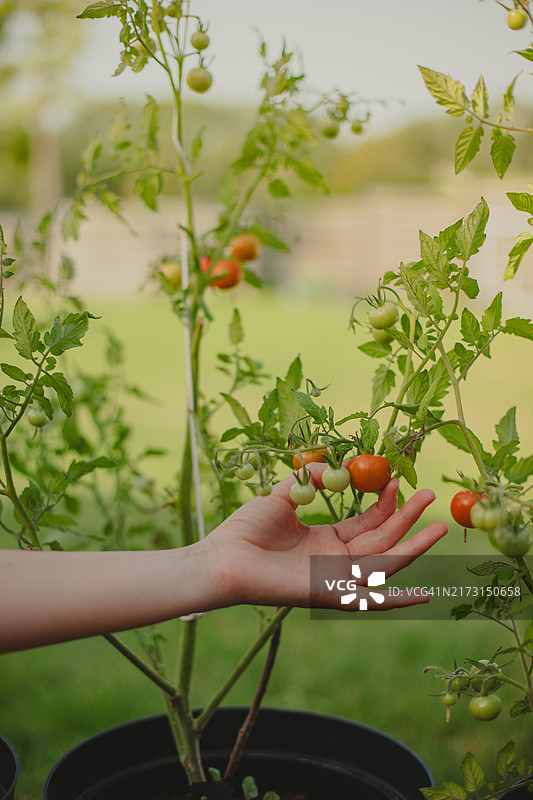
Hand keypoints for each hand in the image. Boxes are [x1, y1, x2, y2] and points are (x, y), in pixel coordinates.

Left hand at [205, 463, 446, 609]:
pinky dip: (397, 601)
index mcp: (325, 540)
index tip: (397, 479)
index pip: (366, 523)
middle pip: (383, 540)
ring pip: (385, 563)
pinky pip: (370, 600)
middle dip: (407, 518)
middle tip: (430, 495)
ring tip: (440, 524)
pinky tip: (426, 595)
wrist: (222, 558)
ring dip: (414, 545)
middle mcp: (335, 561)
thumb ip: (312, 479)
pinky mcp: (331, 596)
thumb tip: (340, 466)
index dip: (384, 503)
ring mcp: (335, 580)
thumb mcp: (284, 494)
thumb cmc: (246, 529)